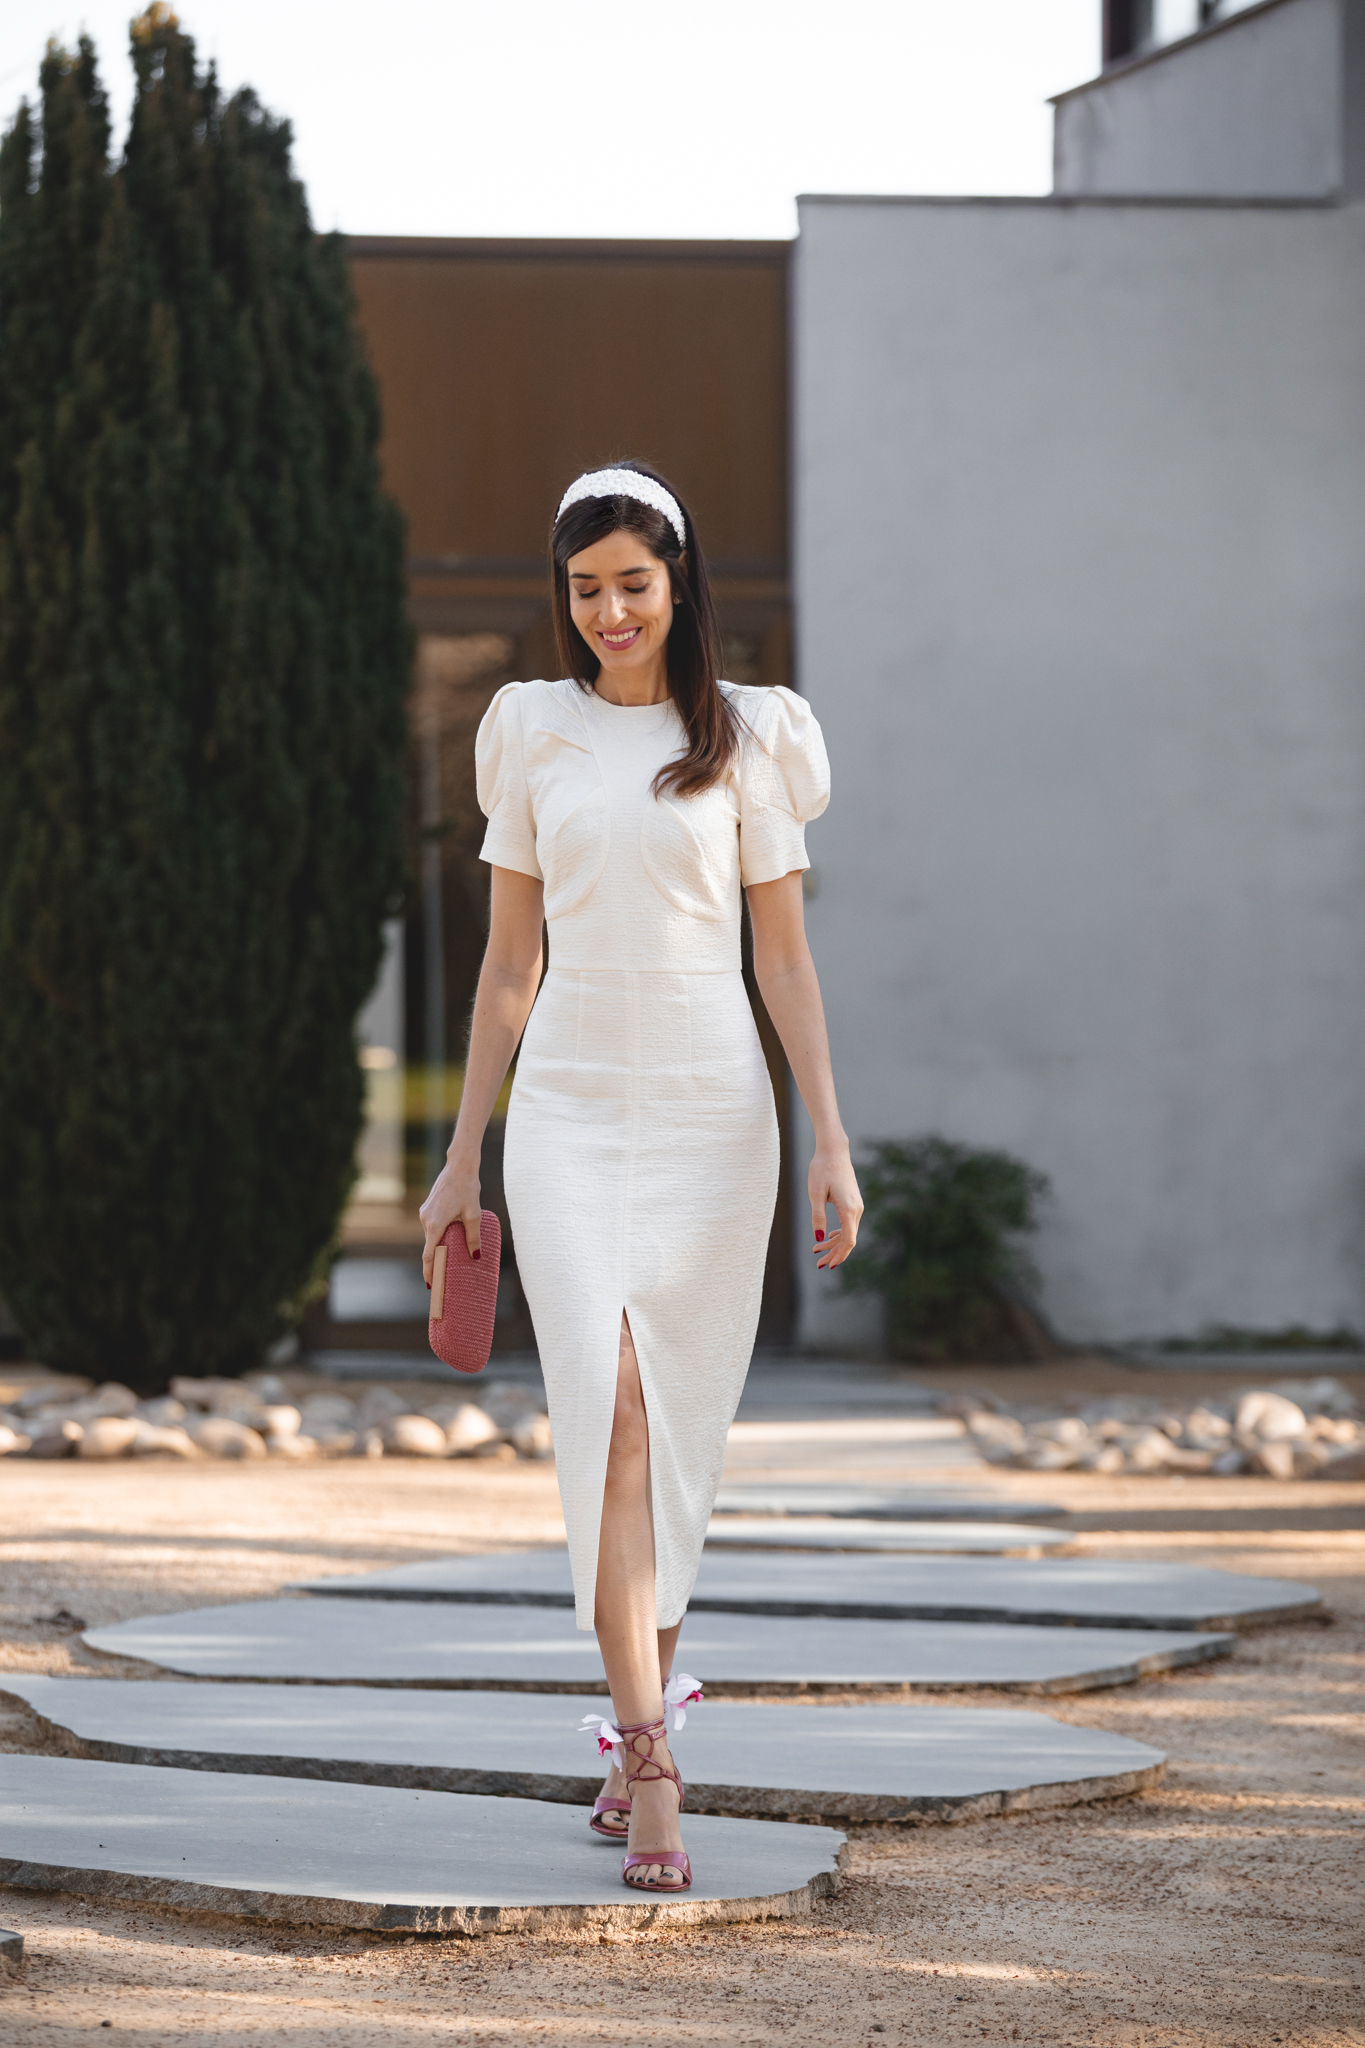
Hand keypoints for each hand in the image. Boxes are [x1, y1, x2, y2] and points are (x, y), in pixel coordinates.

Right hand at [420, 1155, 482, 1284]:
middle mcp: (425, 1220)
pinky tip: (448, 1241)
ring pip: (430, 1236)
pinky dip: (437, 1236)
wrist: (459, 1166)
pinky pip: (431, 1227)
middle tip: (442, 1280)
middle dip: (434, 1263)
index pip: (428, 1255)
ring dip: (437, 1248)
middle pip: (428, 1247)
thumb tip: (475, 1257)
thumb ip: (473, 1237)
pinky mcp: (427, 1208)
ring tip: (447, 1262)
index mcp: (435, 1224)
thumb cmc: (467, 1189)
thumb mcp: (474, 1215)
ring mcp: (424, 1213)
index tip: (430, 1286)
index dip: (429, 1272)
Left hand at [809, 1142, 862, 1270]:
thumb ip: (817, 1216)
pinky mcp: (853, 1202)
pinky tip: (827, 1237)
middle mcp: (857, 1209)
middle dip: (834, 1254)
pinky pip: (848, 1224)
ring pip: (848, 1232)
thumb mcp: (815, 1193)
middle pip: (848, 1240)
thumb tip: (819, 1238)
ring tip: (817, 1251)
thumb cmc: (822, 1169)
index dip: (840, 1255)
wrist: (834, 1150)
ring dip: (834, 1244)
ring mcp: (857, 1206)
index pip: (848, 1241)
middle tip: (819, 1265)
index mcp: (848, 1209)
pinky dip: (838, 1233)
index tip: (829, 1266)